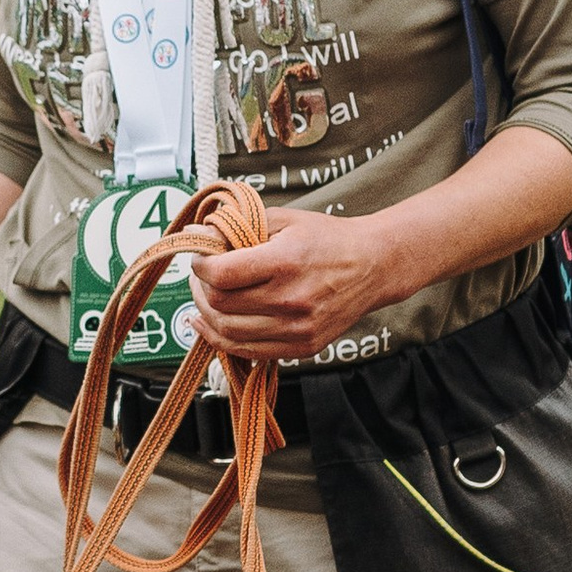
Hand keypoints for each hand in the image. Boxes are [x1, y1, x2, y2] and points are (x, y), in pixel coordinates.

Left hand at [183, 201, 396, 360]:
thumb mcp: (286, 220)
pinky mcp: (302, 347)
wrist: (372, 267)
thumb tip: (199, 237)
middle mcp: (291, 300)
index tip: (199, 258)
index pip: (222, 274)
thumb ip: (241, 226)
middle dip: (199, 289)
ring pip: (228, 332)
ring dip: (206, 315)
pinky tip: (211, 324)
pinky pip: (248, 351)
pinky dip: (222, 340)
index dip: (200, 266)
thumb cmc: (328, 240)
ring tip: (204, 298)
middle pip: (221, 304)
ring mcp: (297, 329)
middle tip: (199, 277)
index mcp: (286, 262)